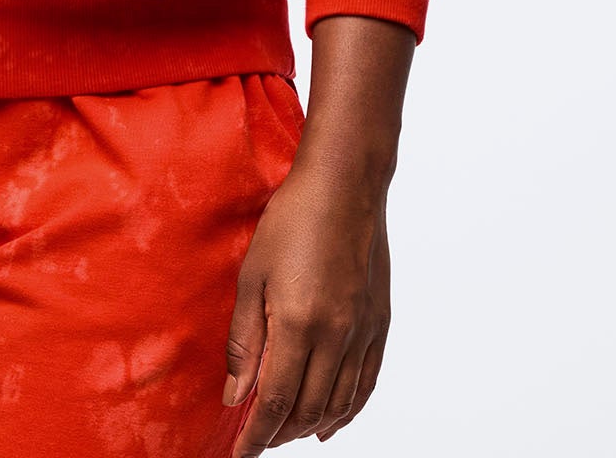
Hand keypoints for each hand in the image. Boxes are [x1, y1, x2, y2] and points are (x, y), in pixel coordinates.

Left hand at [223, 14, 412, 452]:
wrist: (345, 185)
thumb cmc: (293, 219)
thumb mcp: (252, 275)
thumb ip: (245, 339)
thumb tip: (236, 392)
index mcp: (300, 324)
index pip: (276, 401)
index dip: (257, 434)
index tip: (240, 452)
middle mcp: (337, 336)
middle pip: (309, 409)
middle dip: (279, 432)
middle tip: (256, 438)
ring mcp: (363, 333)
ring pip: (339, 403)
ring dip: (310, 425)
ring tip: (285, 431)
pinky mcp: (379, 324)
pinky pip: (366, 383)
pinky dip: (348, 410)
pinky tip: (331, 420)